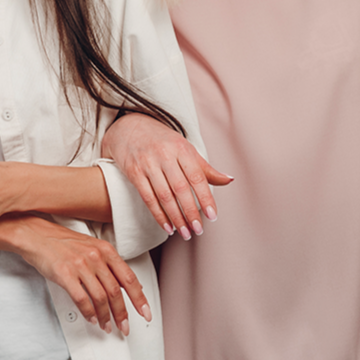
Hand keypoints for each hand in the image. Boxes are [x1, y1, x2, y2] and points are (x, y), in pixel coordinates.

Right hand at [10, 217, 150, 336]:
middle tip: (125, 327)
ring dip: (106, 316)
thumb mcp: (92, 247)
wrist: (36, 235)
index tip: (145, 312)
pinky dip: (89, 312)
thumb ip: (108, 264)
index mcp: (106, 250)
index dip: (140, 298)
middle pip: (116, 291)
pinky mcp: (65, 274)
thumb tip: (124, 285)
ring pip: (101, 297)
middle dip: (123, 313)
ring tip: (107, 326)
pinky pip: (81, 299)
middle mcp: (96, 257)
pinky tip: (92, 319)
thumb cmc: (63, 243)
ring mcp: (81, 266)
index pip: (129, 278)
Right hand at [100, 112, 231, 239]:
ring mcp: (148, 163)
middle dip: (191, 212)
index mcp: (182, 149)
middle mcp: (165, 155)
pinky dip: (158, 215)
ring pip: (164, 196)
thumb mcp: (185, 149)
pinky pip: (148, 198)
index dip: (206, 198)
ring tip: (185, 233)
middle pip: (181, 189)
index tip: (212, 216)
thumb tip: (229, 180)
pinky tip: (167, 227)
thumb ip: (205, 168)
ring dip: (176, 218)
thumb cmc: (163, 141)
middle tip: (198, 230)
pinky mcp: (134, 172)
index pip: (197, 177)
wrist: (129, 126)